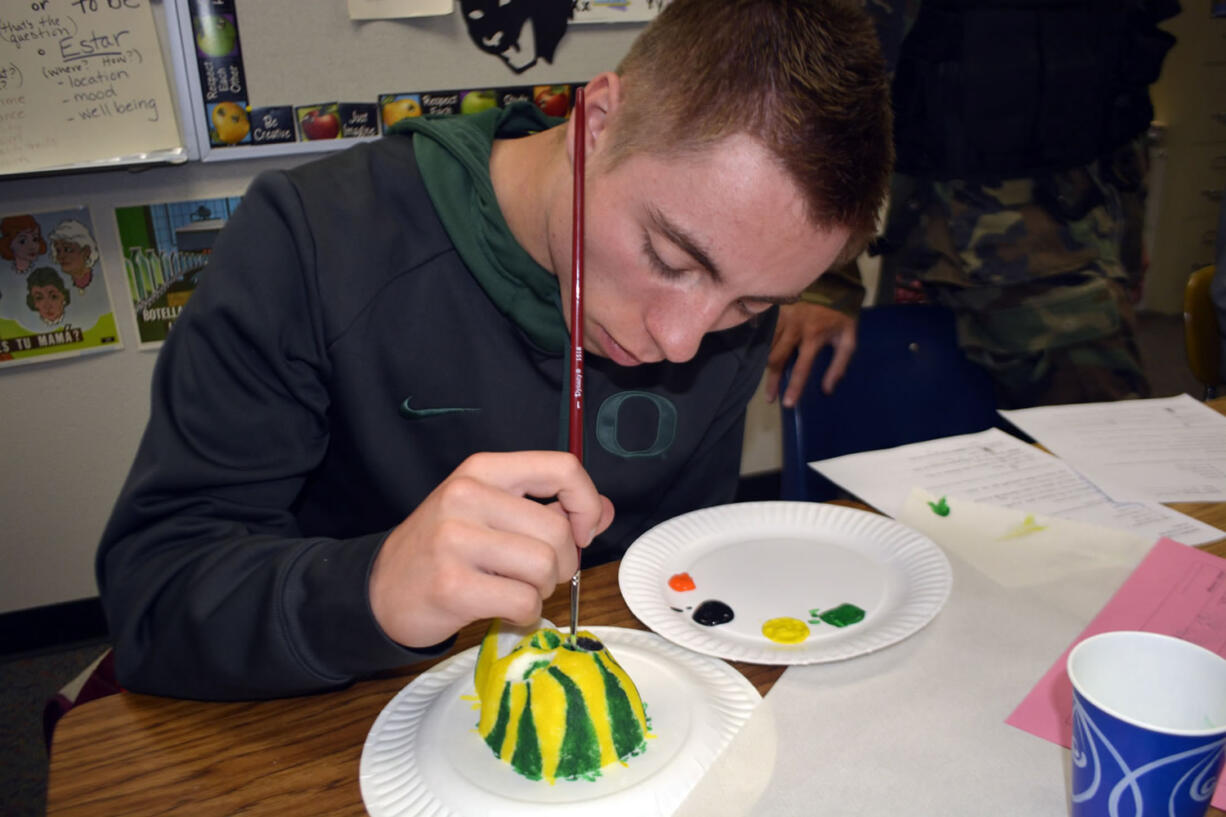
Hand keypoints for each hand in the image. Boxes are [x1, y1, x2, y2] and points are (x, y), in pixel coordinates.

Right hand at [368, 451, 614, 648]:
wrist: (379, 589)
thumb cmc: (443, 548)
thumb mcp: (490, 510)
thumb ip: (549, 506)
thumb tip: (604, 511)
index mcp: (483, 469)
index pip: (561, 467)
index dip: (585, 503)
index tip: (582, 530)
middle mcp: (467, 496)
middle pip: (558, 530)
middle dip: (564, 562)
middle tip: (540, 574)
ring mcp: (456, 540)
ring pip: (544, 567)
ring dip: (542, 590)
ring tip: (515, 588)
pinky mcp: (452, 585)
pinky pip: (524, 601)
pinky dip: (526, 613)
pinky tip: (503, 608)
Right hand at [765, 302, 856, 406]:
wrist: (830, 289)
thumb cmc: (839, 318)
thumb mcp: (848, 341)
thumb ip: (839, 365)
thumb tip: (828, 389)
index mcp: (813, 335)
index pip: (801, 367)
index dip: (794, 387)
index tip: (787, 403)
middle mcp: (794, 327)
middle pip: (776, 359)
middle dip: (772, 380)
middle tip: (771, 397)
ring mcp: (782, 318)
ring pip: (767, 347)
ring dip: (766, 366)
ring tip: (770, 380)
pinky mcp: (774, 313)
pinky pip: (764, 335)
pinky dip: (762, 349)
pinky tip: (761, 360)